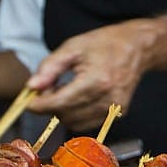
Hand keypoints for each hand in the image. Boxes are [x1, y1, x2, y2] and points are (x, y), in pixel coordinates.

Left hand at [25, 20, 157, 131]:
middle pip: (66, 115)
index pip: (60, 102)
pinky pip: (87, 123)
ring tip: (65, 91)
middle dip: (51, 105)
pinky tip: (77, 98)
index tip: (28, 102)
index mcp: (97, 80)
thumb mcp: (73, 47)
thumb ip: (50, 67)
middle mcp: (108, 99)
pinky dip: (76, 115)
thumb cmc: (105, 43)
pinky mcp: (117, 115)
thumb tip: (31, 87)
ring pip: (75, 123)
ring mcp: (114, 110)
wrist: (138, 48)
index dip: (40, 105)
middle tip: (49, 88)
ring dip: (63, 111)